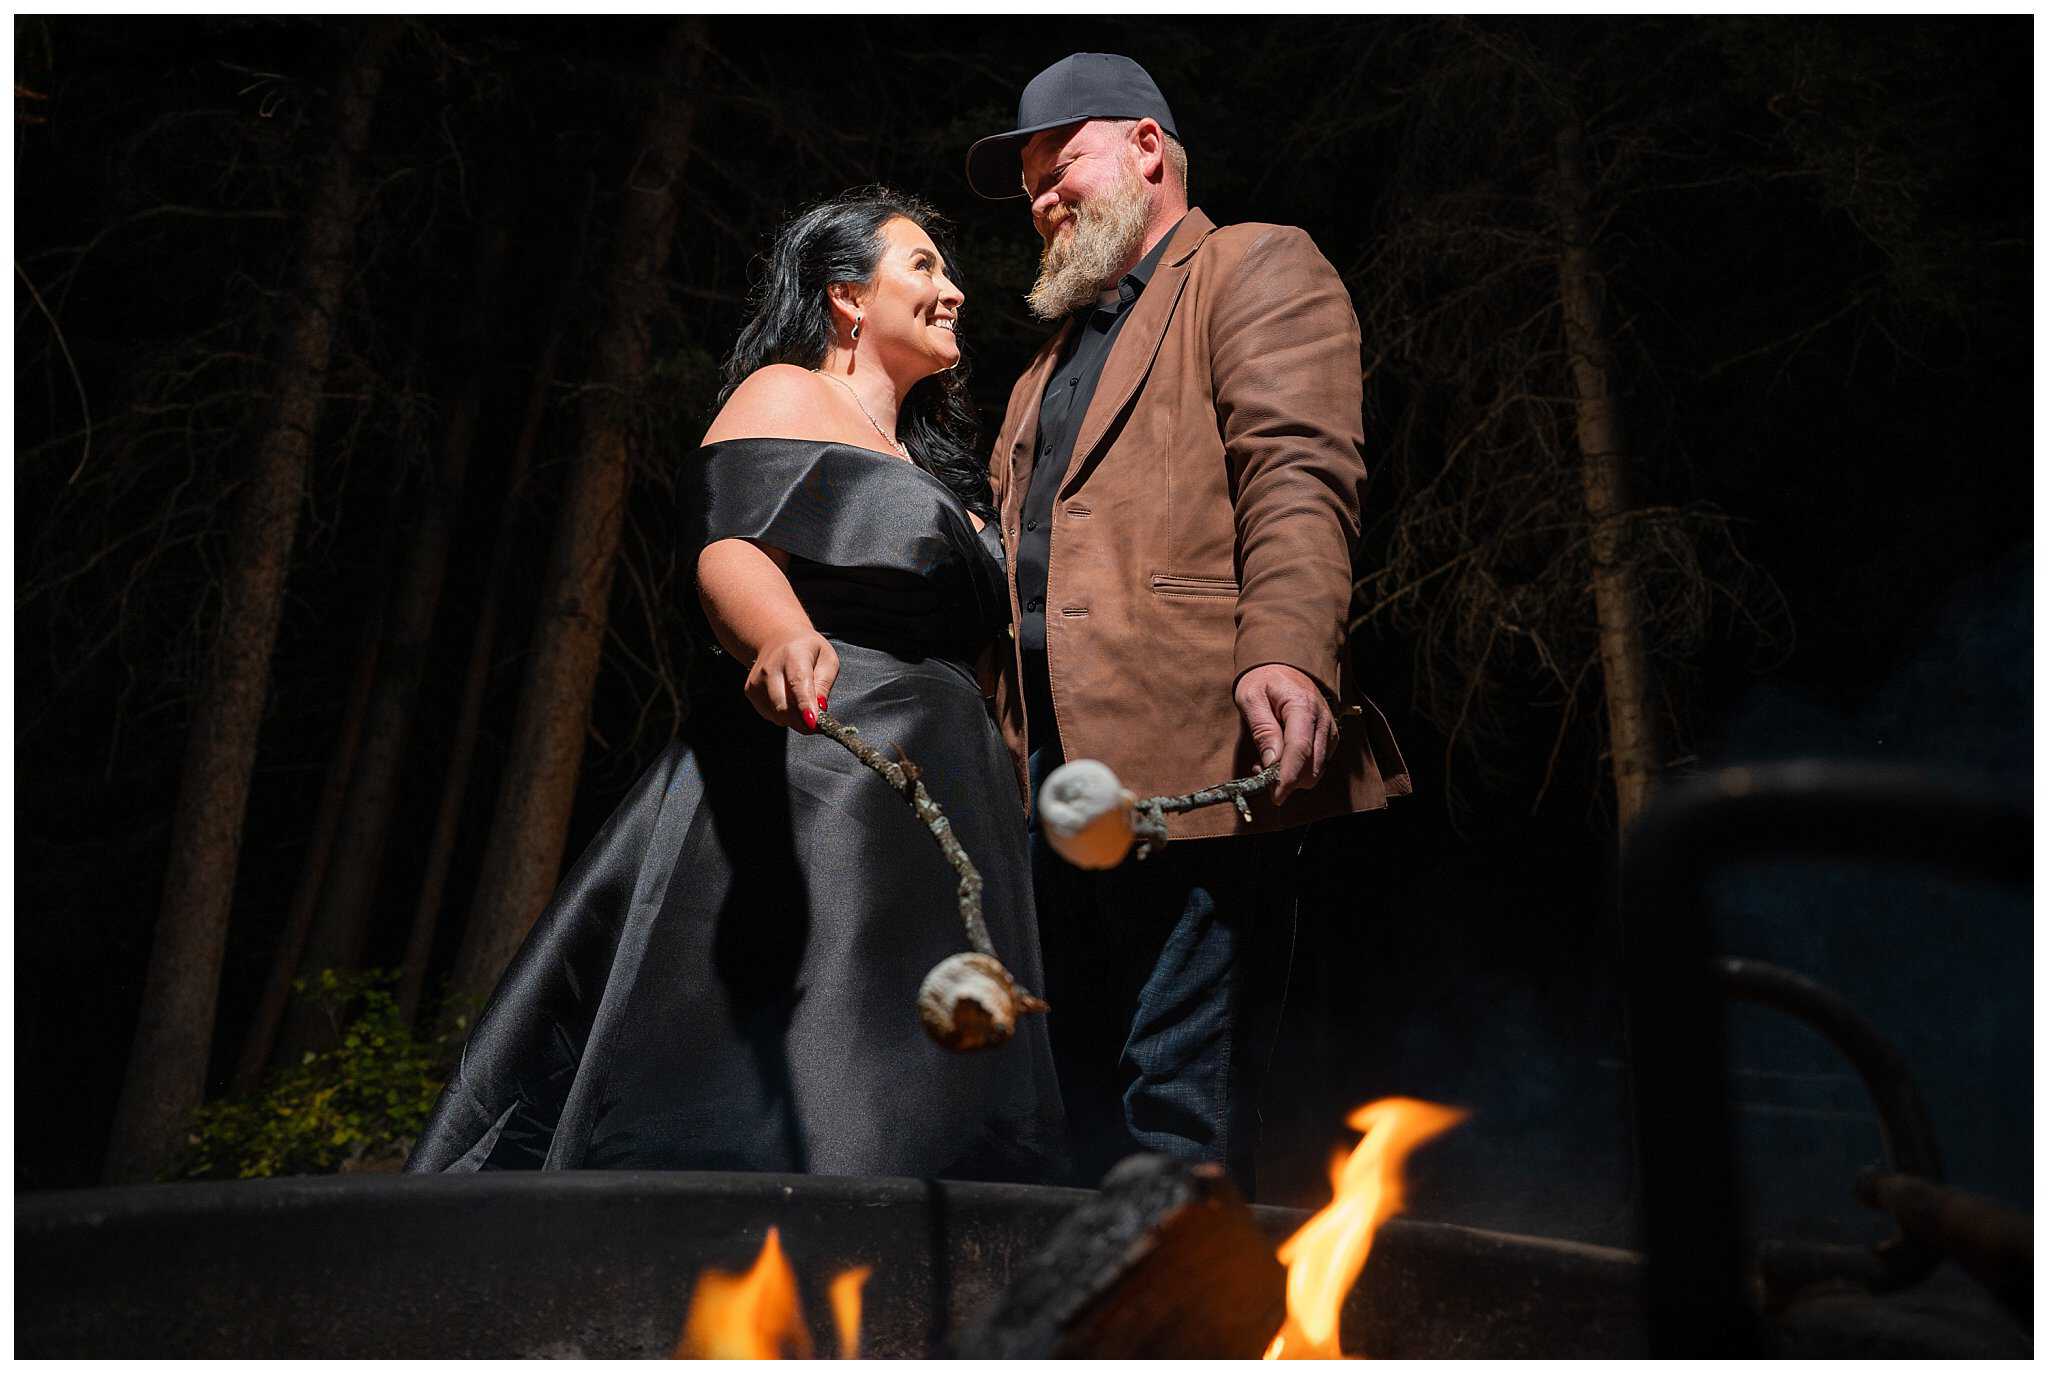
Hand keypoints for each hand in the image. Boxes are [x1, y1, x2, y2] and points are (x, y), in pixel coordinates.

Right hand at [745, 631, 839, 731]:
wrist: (777, 638)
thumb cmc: (806, 650)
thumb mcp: (827, 659)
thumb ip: (825, 683)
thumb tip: (820, 708)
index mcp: (793, 655)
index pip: (798, 684)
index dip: (805, 705)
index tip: (812, 723)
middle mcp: (770, 668)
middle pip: (783, 706)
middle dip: (802, 721)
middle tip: (815, 721)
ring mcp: (757, 680)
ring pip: (776, 715)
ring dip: (793, 719)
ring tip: (801, 705)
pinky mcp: (750, 691)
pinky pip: (769, 715)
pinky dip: (781, 715)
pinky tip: (787, 701)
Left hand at [1234, 663, 1335, 804]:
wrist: (1284, 664)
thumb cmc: (1263, 680)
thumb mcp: (1251, 698)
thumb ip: (1262, 729)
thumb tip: (1271, 763)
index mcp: (1302, 706)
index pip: (1300, 749)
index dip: (1288, 777)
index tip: (1275, 795)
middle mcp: (1322, 719)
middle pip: (1312, 766)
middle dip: (1288, 780)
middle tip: (1260, 772)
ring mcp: (1329, 729)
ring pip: (1317, 769)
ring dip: (1292, 776)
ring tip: (1267, 762)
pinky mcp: (1329, 737)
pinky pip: (1318, 763)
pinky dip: (1299, 769)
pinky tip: (1280, 759)